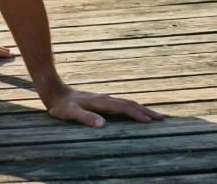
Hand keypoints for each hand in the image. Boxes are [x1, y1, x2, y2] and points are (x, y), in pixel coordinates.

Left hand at [44, 86, 165, 127]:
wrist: (54, 91)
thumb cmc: (61, 106)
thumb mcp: (70, 113)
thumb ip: (85, 118)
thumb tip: (103, 125)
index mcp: (101, 102)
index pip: (123, 108)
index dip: (137, 115)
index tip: (150, 121)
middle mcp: (106, 99)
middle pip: (130, 104)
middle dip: (146, 111)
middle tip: (162, 118)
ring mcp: (104, 99)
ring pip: (127, 103)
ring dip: (142, 109)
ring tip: (155, 116)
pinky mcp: (102, 101)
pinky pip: (122, 104)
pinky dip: (133, 108)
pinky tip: (135, 112)